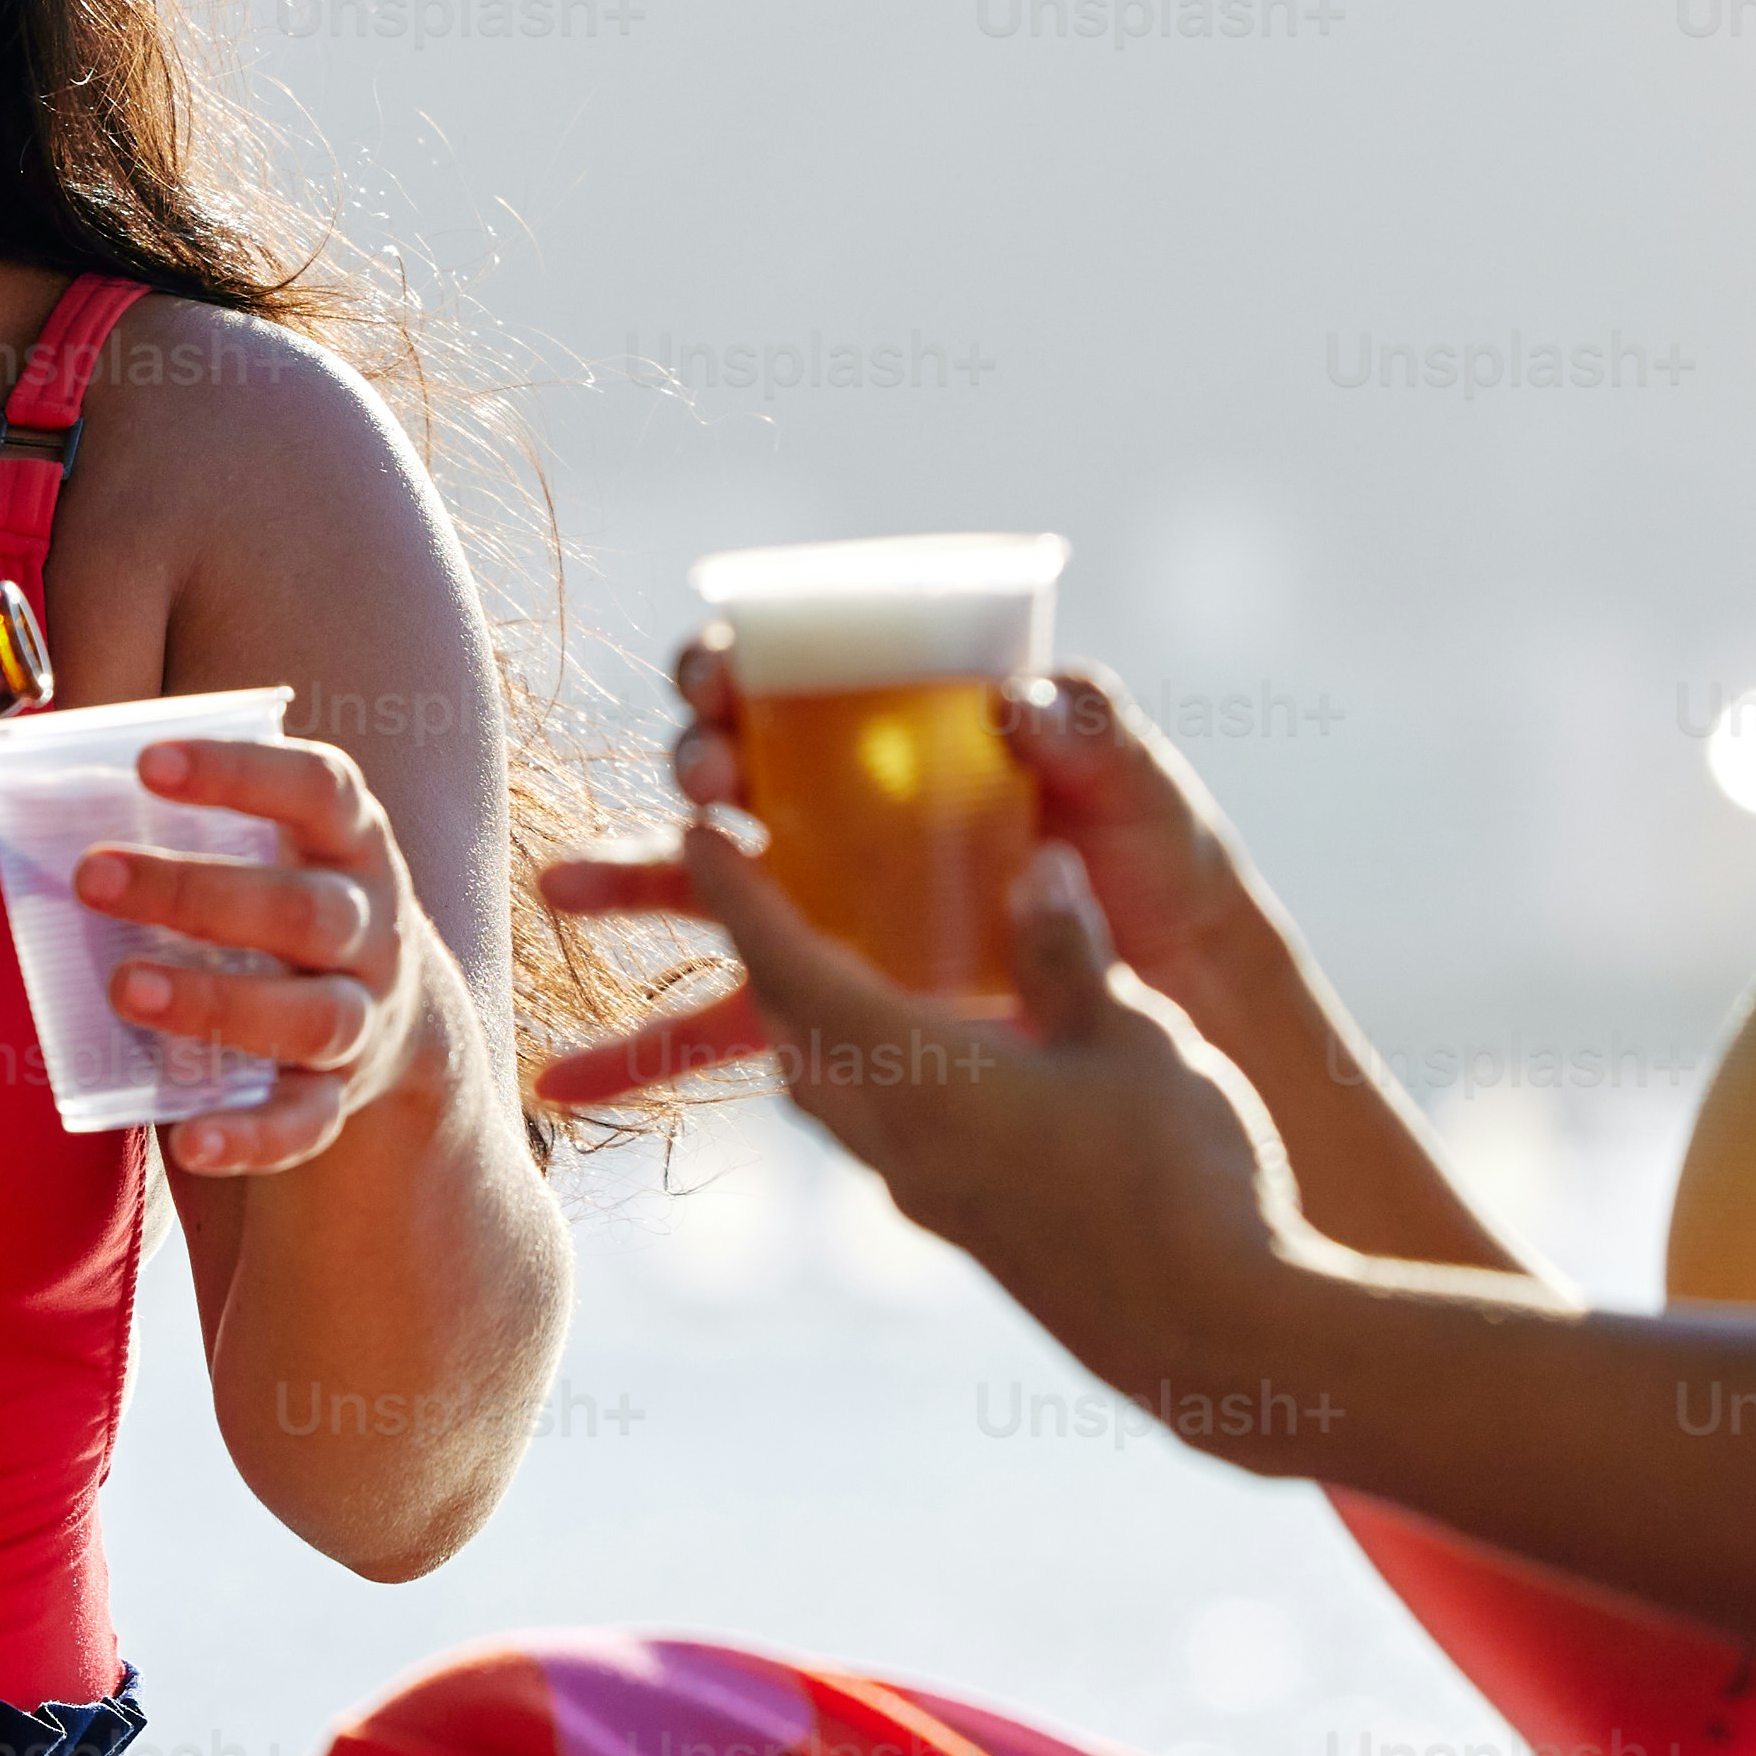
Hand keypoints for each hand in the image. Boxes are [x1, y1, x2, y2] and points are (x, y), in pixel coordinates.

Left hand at [0, 737, 439, 1174]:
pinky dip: (252, 1137)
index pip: (314, 787)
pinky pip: (306, 1124)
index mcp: (341, 837)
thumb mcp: (210, 850)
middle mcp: (368, 923)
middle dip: (197, 894)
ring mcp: (362, 1014)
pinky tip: (189, 1143)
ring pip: (314, 1016)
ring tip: (124, 989)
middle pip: (305, 909)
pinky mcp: (339, 1097)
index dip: (239, 772)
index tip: (147, 764)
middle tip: (91, 880)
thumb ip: (86, 819)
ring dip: (219, 1004)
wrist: (375, 1017)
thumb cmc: (256, 902)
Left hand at [533, 814, 1310, 1439]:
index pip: (794, 973)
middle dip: (769, 962)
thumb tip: (1038, 867)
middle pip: (794, 1041)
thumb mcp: (1135, 1038)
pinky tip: (939, 1060)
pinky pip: (885, 1139)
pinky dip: (875, 1081)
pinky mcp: (972, 1234)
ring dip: (816, 1030)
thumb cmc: (1183, 1176)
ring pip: (832, 1100)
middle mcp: (900, 1146)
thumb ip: (1068, 956)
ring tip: (841, 966)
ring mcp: (932, 1200)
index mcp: (922, 1082)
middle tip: (769, 891)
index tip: (698, 836)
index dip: (741, 899)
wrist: (1222, 1336)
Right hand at [556, 638, 1277, 1100]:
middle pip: (732, 777)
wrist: (1196, 1002)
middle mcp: (845, 818)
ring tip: (560, 898)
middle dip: (694, 770)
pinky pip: (726, 1029)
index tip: (721, 680)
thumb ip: (1096, 736)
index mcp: (902, 737)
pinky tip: (566, 1086)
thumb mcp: (1144, 795)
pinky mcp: (834, 1012)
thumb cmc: (1163, 870)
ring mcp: (831, 915)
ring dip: (625, 890)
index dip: (732, 669)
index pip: (789, 679)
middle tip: (710, 786)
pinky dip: (640, 1056)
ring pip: (702, 898)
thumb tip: (1023, 702)